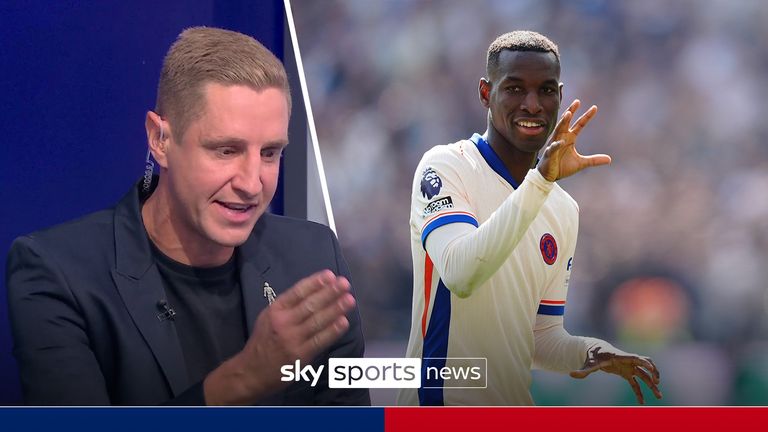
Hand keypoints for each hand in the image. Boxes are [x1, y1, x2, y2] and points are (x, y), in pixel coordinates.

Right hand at [204, 270, 354, 404]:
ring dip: (335, 309)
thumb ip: (288, 305)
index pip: (298, 292)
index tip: (330, 275)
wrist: (251, 372)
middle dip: (330, 293)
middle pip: (310, 305)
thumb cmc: (264, 340)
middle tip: (345, 284)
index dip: (315, 282)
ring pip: (317, 321)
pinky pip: (320, 340)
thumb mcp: (269, 317)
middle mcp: (283, 322)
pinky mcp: (300, 356)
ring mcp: (292, 339)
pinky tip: (343, 321)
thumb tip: (314, 290)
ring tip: (349, 299)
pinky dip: (333, 330)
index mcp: (275, 310)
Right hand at [537, 99, 610, 181]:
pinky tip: (560, 142)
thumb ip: (594, 160)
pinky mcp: (550, 154)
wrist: (549, 176)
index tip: (594, 107)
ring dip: (563, 122)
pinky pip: (553, 148)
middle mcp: (562, 138)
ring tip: (568, 113)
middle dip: (571, 111)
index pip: (579, 124)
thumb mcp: (581, 163)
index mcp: (570, 138)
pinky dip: (556, 145)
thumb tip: (609, 159)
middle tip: (577, 101)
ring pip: (558, 130)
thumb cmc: (562, 167)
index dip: (587, 116)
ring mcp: (555, 144)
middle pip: (567, 122)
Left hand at [570, 346, 661, 404]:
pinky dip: (639, 392)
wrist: (595, 351)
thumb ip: (582, 370)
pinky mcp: (626, 373)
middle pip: (644, 367)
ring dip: (652, 384)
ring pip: (644, 375)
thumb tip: (571, 374)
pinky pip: (636, 383)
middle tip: (658, 383)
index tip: (652, 369)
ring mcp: (628, 367)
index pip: (636, 358)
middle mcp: (627, 361)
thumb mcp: (588, 363)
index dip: (645, 363)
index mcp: (621, 357)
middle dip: (653, 374)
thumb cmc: (592, 356)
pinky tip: (641, 402)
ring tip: (658, 396)